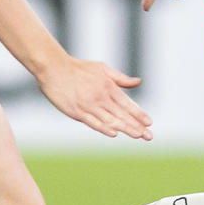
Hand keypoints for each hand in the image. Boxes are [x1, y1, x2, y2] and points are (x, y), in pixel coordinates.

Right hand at [37, 56, 153, 139]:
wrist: (54, 68)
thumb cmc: (79, 68)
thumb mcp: (103, 69)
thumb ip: (121, 79)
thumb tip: (138, 82)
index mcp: (108, 86)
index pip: (127, 103)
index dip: (139, 114)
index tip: (149, 123)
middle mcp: (101, 97)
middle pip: (121, 114)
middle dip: (136, 126)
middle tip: (149, 136)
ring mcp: (89, 105)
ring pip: (110, 120)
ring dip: (125, 129)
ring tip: (137, 136)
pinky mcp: (76, 112)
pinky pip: (92, 122)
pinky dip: (103, 128)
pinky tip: (113, 133)